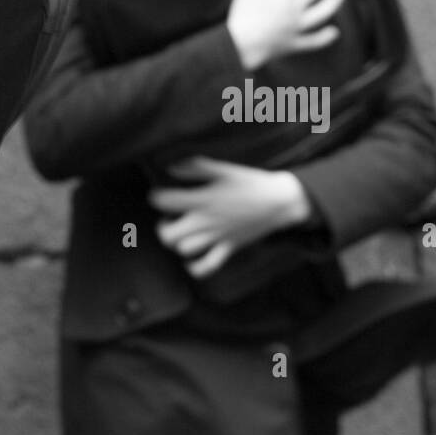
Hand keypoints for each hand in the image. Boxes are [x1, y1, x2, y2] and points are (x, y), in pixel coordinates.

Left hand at [148, 156, 312, 278]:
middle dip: (162, 227)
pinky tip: (190, 259)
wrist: (279, 201)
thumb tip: (171, 168)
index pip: (165, 202)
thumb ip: (195, 167)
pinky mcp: (228, 248)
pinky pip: (207, 266)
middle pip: (169, 234)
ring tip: (179, 232)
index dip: (156, 197)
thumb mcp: (223, 169)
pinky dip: (195, 267)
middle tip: (168, 217)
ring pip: (185, 250)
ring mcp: (217, 237)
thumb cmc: (250, 182)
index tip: (158, 193)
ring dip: (176, 243)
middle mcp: (206, 221)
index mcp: (203, 199)